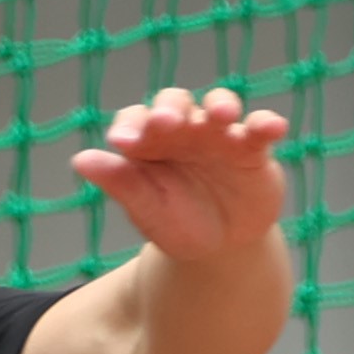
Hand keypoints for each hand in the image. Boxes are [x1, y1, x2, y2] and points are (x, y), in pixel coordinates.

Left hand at [67, 86, 290, 265]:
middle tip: (168, 122)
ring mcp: (219, 136)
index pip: (136, 120)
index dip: (130, 125)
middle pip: (176, 103)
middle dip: (172, 108)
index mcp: (151, 142)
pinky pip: (260, 129)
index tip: (123, 142)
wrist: (219, 250)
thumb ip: (120, 183)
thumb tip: (81, 160)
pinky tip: (272, 128)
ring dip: (221, 104)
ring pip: (219, 105)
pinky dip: (266, 124)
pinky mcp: (253, 149)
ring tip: (222, 115)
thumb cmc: (177, 225)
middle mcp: (184, 130)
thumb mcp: (148, 210)